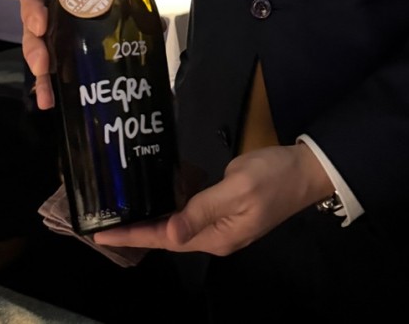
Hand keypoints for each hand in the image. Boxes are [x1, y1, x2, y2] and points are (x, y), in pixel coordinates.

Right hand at [20, 0, 58, 108]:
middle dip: (36, 51)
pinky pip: (53, 67)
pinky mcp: (65, 50)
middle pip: (33, 34)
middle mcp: (46, 14)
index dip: (34, 12)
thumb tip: (132, 11)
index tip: (41, 26)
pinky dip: (50, 85)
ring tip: (45, 96)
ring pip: (40, 55)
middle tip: (42, 65)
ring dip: (41, 77)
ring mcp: (54, 34)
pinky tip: (50, 101)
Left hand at [94, 141, 333, 255]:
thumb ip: (201, 209)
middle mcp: (216, 235)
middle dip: (136, 226)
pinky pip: (194, 205)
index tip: (99, 234)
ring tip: (124, 200)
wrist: (309, 170)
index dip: (132, 236)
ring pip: (178, 219)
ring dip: (154, 210)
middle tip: (104, 214)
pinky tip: (162, 181)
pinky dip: (175, 196)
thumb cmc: (273, 177)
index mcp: (216, 236)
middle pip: (167, 234)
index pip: (164, 239)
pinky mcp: (229, 207)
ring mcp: (223, 222)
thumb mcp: (237, 188)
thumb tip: (170, 234)